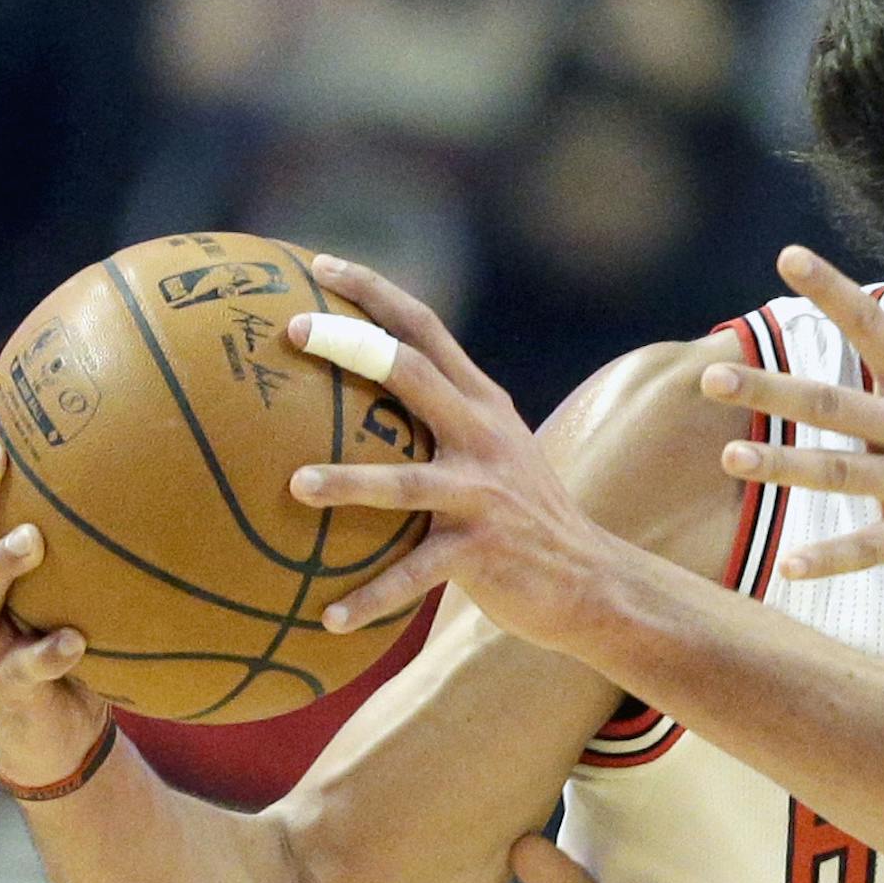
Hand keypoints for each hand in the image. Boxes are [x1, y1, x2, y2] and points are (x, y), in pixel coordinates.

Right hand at [0, 360, 111, 785]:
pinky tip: (78, 643)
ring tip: (33, 540)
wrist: (54, 729)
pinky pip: (28, 666)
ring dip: (0, 564)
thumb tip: (170, 443)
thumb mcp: (81, 571)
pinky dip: (51, 652)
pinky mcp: (6, 683)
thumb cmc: (75, 630)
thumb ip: (99, 521)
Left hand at [287, 258, 617, 655]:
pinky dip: (370, 598)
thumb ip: (442, 423)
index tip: (319, 264)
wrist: (590, 580)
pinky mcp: (482, 552)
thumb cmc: (522, 518)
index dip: (374, 292)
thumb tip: (353, 405)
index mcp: (482, 406)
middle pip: (414, 373)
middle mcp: (484, 437)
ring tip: (294, 486)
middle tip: (293, 330)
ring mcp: (484, 494)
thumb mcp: (493, 454)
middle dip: (352, 345)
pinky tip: (328, 618)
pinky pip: (414, 575)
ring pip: (406, 482)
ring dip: (348, 481)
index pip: (427, 329)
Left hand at [701, 171, 883, 581]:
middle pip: (837, 406)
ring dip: (785, 470)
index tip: (786, 257)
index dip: (831, 290)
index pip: (876, 324)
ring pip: (846, 476)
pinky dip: (833, 558)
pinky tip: (787, 566)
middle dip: (771, 392)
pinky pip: (878, 548)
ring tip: (729, 459)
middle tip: (710, 376)